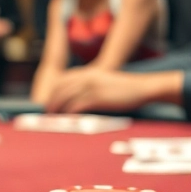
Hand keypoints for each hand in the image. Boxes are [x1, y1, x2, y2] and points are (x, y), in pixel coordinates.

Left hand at [45, 69, 181, 114]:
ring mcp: (92, 87)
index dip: (54, 91)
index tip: (49, 101)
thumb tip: (78, 98)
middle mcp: (87, 77)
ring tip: (53, 118)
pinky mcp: (98, 97)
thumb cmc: (125, 89)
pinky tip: (66, 119)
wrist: (142, 88)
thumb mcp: (105, 82)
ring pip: (66, 97)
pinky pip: (78, 105)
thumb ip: (91, 86)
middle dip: (52, 100)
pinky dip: (69, 112)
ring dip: (57, 108)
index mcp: (88, 72)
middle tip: (47, 112)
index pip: (63, 80)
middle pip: (61, 88)